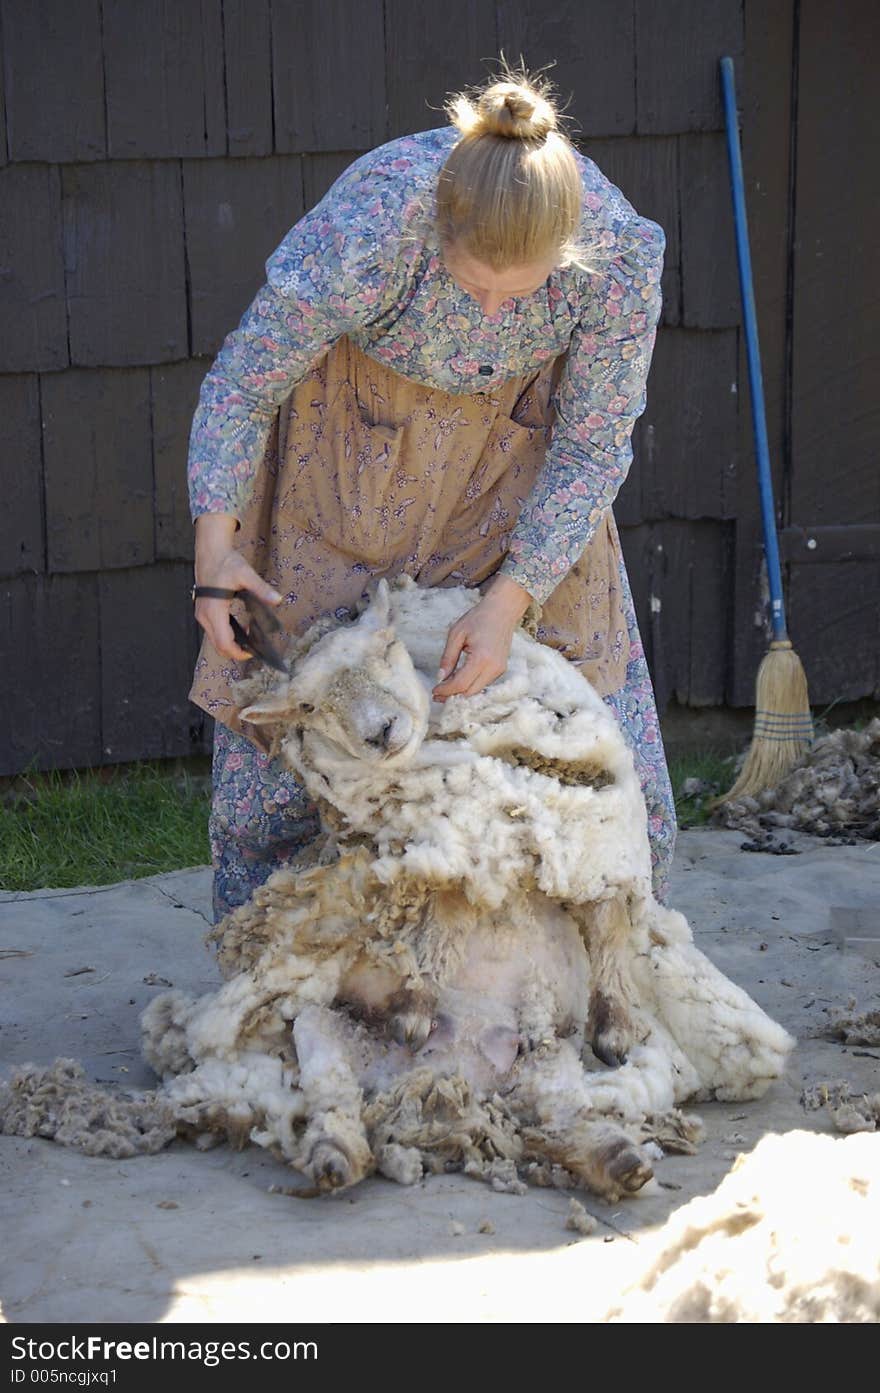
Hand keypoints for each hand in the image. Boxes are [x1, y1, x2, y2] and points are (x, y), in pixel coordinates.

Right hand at [193, 513, 282, 660]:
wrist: (210, 552)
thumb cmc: (226, 562)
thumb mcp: (246, 574)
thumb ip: (261, 589)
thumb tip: (278, 600)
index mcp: (214, 611)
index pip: (224, 643)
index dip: (238, 653)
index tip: (253, 653)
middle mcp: (204, 616)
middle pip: (219, 646)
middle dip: (236, 651)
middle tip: (255, 647)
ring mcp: (202, 614)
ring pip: (215, 640)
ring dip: (231, 643)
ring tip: (250, 638)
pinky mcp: (203, 612)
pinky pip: (214, 631)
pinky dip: (226, 635)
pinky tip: (241, 629)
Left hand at [432, 574, 532, 701]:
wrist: (502, 610)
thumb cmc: (478, 618)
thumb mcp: (456, 634)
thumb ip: (448, 658)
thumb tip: (440, 678)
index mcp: (481, 658)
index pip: (461, 684)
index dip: (446, 690)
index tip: (434, 691)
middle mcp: (493, 668)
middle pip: (469, 692)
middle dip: (452, 695)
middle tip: (437, 694)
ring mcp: (499, 669)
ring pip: (477, 690)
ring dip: (461, 691)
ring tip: (446, 687)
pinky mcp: (501, 669)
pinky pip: (483, 683)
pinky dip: (470, 685)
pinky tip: (459, 680)